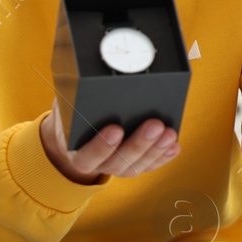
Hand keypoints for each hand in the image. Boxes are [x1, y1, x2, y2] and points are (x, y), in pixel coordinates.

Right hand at [40, 97, 178, 184]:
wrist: (77, 137)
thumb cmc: (75, 117)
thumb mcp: (67, 106)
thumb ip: (74, 98)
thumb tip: (88, 73)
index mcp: (77, 154)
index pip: (88, 156)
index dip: (101, 146)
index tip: (115, 129)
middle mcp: (98, 165)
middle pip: (119, 162)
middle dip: (139, 143)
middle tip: (154, 125)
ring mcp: (118, 167)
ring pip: (137, 165)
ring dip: (155, 150)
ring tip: (169, 132)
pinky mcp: (134, 165)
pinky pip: (150, 165)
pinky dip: (163, 156)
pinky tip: (174, 146)